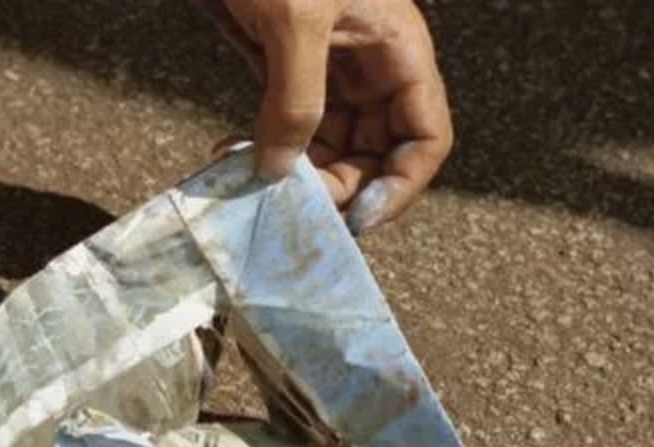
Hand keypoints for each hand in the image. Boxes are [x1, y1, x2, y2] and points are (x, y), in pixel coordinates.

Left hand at [197, 0, 452, 232]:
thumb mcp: (295, 21)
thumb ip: (296, 101)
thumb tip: (281, 172)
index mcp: (397, 51)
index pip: (425, 138)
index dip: (399, 186)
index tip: (354, 218)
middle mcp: (369, 68)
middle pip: (374, 155)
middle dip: (336, 188)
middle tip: (287, 208)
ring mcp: (325, 71)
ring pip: (327, 149)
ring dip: (292, 176)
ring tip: (247, 183)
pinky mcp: (280, 70)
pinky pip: (285, 129)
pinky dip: (263, 152)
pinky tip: (229, 157)